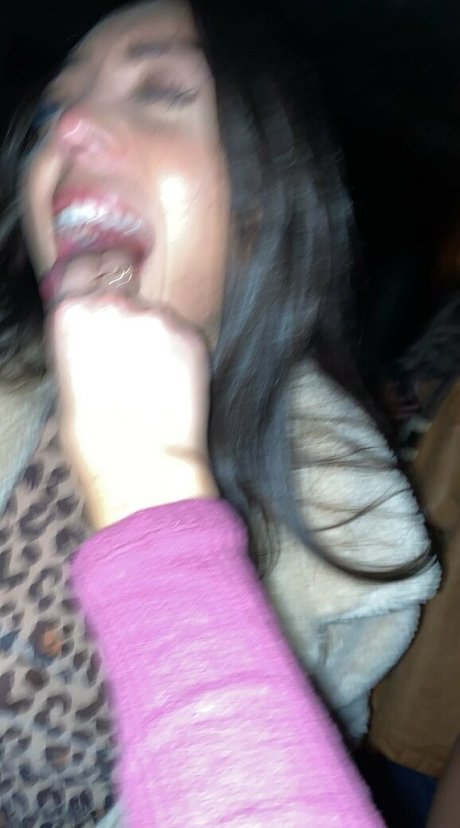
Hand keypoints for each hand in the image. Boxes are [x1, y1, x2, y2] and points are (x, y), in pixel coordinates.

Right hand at [48, 295, 217, 528]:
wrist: (141, 464)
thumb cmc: (97, 436)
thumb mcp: (69, 378)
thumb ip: (84, 340)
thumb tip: (101, 333)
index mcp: (71, 314)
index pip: (83, 269)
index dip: (97, 272)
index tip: (106, 278)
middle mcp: (113, 305)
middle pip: (125, 296)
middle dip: (131, 321)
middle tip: (135, 362)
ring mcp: (155, 317)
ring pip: (157, 317)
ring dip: (158, 340)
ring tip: (154, 383)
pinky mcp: (190, 335)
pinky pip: (183, 335)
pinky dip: (181, 354)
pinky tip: (173, 386)